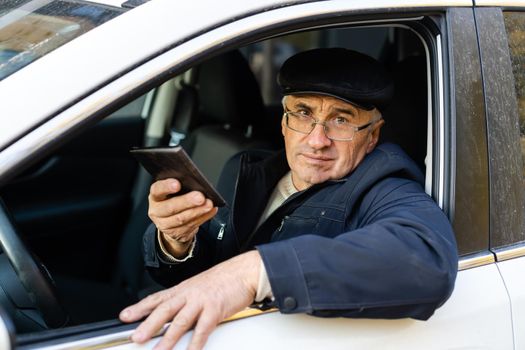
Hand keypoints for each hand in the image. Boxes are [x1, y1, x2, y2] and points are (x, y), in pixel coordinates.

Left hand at [119, 250, 261, 349]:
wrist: (244, 271)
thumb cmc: (225, 279)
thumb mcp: (200, 286)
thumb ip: (186, 300)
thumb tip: (174, 314)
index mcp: (184, 288)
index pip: (157, 298)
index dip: (140, 307)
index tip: (125, 316)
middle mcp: (189, 294)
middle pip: (164, 310)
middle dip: (149, 324)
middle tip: (136, 337)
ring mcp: (202, 301)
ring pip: (180, 322)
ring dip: (167, 338)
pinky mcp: (215, 310)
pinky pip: (202, 330)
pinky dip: (195, 344)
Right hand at [148, 179, 217, 256]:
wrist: (170, 222)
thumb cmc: (173, 200)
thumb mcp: (172, 192)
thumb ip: (181, 186)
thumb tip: (196, 183)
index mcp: (155, 197)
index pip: (157, 190)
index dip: (166, 187)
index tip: (177, 184)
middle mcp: (157, 211)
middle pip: (170, 207)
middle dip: (187, 202)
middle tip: (200, 197)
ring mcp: (165, 224)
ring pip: (182, 219)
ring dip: (198, 211)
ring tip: (208, 204)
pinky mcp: (177, 233)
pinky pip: (191, 225)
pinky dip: (203, 217)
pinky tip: (211, 211)